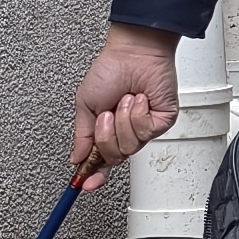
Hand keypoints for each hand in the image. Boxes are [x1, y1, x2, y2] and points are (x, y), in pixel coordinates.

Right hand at [71, 22, 180, 187]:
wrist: (134, 52)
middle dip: (106, 136)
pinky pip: (146, 133)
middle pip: (114, 158)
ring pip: (130, 147)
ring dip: (122, 121)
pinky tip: (138, 100)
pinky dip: (137, 114)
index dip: (93, 176)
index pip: (101, 162)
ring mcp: (144, 128)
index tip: (85, 185)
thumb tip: (76, 160)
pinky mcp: (161, 121)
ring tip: (124, 101)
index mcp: (108, 130)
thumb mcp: (86, 105)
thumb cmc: (111, 70)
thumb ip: (82, 136)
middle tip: (106, 115)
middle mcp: (126, 132)